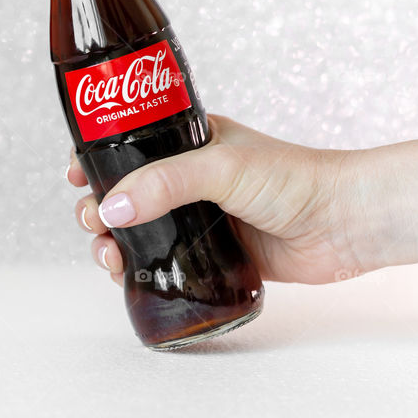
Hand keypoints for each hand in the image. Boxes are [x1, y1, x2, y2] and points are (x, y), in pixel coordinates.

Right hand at [67, 115, 385, 284]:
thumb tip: (111, 208)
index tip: (73, 173)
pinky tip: (128, 274)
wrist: (343, 223)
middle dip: (98, 206)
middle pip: (125, 191)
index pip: (130, 143)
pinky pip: (164, 260)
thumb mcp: (220, 166)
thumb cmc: (293, 179)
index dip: (96, 157)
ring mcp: (200, 217)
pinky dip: (138, 267)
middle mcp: (190, 178)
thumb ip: (164, 184)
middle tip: (93, 222)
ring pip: (139, 229)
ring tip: (107, 255)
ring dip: (111, 240)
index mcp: (190, 142)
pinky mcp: (212, 254)